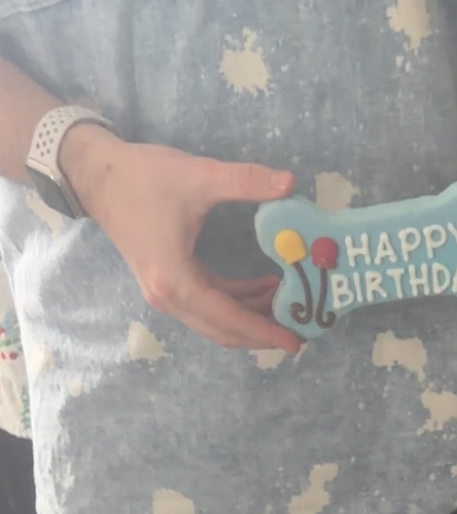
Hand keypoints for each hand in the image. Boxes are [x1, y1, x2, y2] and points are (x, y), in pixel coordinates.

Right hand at [61, 126, 301, 352]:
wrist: (98, 174)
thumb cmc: (143, 177)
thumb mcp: (198, 176)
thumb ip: (245, 181)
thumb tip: (290, 183)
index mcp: (175, 280)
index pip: (228, 318)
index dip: (264, 330)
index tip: (295, 340)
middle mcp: (168, 297)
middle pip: (222, 330)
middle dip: (262, 333)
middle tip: (301, 332)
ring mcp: (165, 293)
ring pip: (215, 320)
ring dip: (250, 317)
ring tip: (288, 306)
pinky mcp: (166, 282)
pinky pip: (207, 304)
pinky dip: (235, 302)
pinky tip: (263, 288)